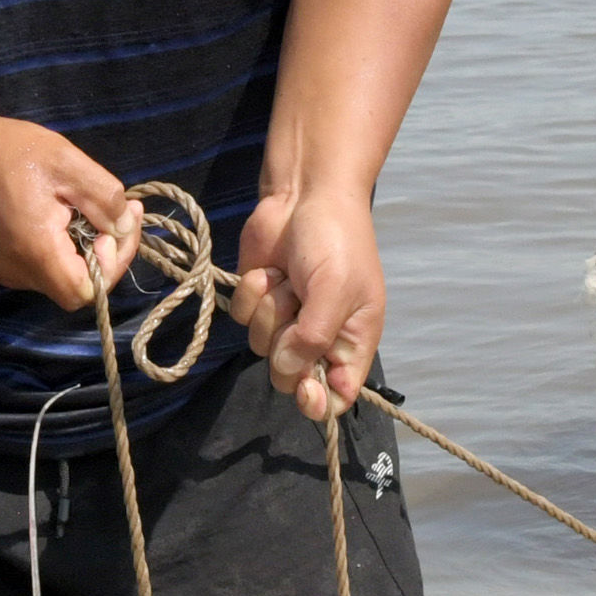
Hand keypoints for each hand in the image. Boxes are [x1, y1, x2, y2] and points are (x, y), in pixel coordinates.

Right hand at [0, 113, 140, 308]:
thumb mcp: (68, 163)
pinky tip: (68, 216)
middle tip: (123, 213)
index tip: (117, 225)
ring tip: (94, 209)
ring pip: (62, 279)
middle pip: (76, 288)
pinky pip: (46, 269)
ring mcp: (8, 271)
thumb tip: (125, 227)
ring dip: (88, 251)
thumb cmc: (13, 152)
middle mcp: (19, 272)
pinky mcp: (3, 264)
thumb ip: (104, 199)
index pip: (85, 292)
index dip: (112, 265)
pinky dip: (66, 250)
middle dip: (107, 254)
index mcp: (35, 251)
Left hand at [232, 183, 385, 421]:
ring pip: (262, 347)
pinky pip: (242, 321)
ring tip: (289, 277)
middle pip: (290, 377)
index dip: (318, 402)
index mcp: (352, 342)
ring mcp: (286, 321)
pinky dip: (253, 295)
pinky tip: (270, 271)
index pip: (337, 397)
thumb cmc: (336, 240)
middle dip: (286, 344)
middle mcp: (318, 339)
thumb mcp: (335, 291)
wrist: (304, 193)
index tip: (305, 386)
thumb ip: (314, 339)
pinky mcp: (258, 302)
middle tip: (298, 308)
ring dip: (272, 310)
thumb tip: (289, 373)